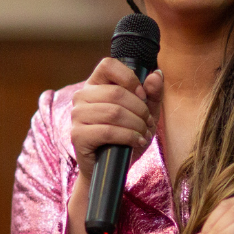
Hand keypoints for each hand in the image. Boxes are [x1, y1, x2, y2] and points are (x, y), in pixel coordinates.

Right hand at [69, 58, 162, 184]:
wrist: (112, 168)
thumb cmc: (127, 137)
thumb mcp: (145, 114)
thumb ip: (152, 94)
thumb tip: (157, 75)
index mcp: (96, 84)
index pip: (108, 65)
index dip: (129, 78)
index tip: (143, 96)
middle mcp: (82, 96)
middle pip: (116, 92)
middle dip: (140, 110)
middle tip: (149, 124)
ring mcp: (77, 115)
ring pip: (113, 112)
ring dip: (136, 125)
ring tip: (144, 134)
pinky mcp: (78, 135)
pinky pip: (107, 131)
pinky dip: (128, 137)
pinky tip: (137, 142)